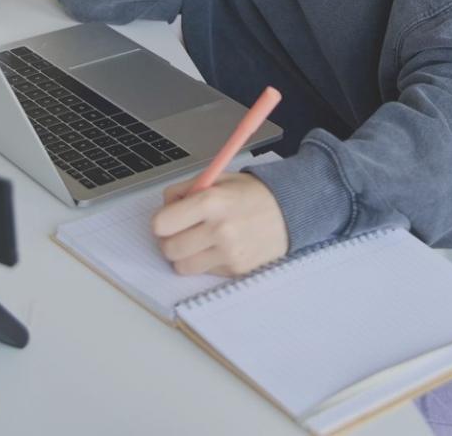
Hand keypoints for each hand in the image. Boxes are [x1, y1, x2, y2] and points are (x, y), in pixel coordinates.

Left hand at [151, 172, 288, 276]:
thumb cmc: (252, 193)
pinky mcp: (236, 269)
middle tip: (181, 231)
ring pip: (183, 266)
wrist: (289, 211)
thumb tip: (165, 206)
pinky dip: (206, 262)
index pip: (161, 224)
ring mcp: (229, 253)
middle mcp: (219, 229)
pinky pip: (205, 272)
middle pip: (169, 248)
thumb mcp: (217, 178)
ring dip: (185, 255)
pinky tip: (219, 247)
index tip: (168, 219)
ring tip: (198, 240)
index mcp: (211, 201)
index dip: (161, 221)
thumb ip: (186, 189)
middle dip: (170, 240)